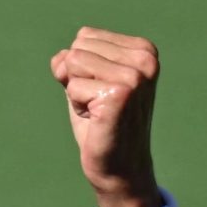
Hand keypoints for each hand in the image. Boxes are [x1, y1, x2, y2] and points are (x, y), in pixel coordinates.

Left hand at [51, 27, 163, 206]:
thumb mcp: (85, 82)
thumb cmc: (101, 125)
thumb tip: (61, 59)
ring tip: (97, 112)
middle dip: (77, 79)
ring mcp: (134, 77)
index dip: (81, 68)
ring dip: (76, 92)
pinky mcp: (119, 95)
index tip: (101, 93)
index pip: (85, 37)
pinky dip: (77, 107)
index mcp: (144, 51)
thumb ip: (71, 61)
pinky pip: (73, 87)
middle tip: (98, 106)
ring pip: (73, 63)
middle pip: (77, 48)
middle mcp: (144, 60)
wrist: (119, 169)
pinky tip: (97, 121)